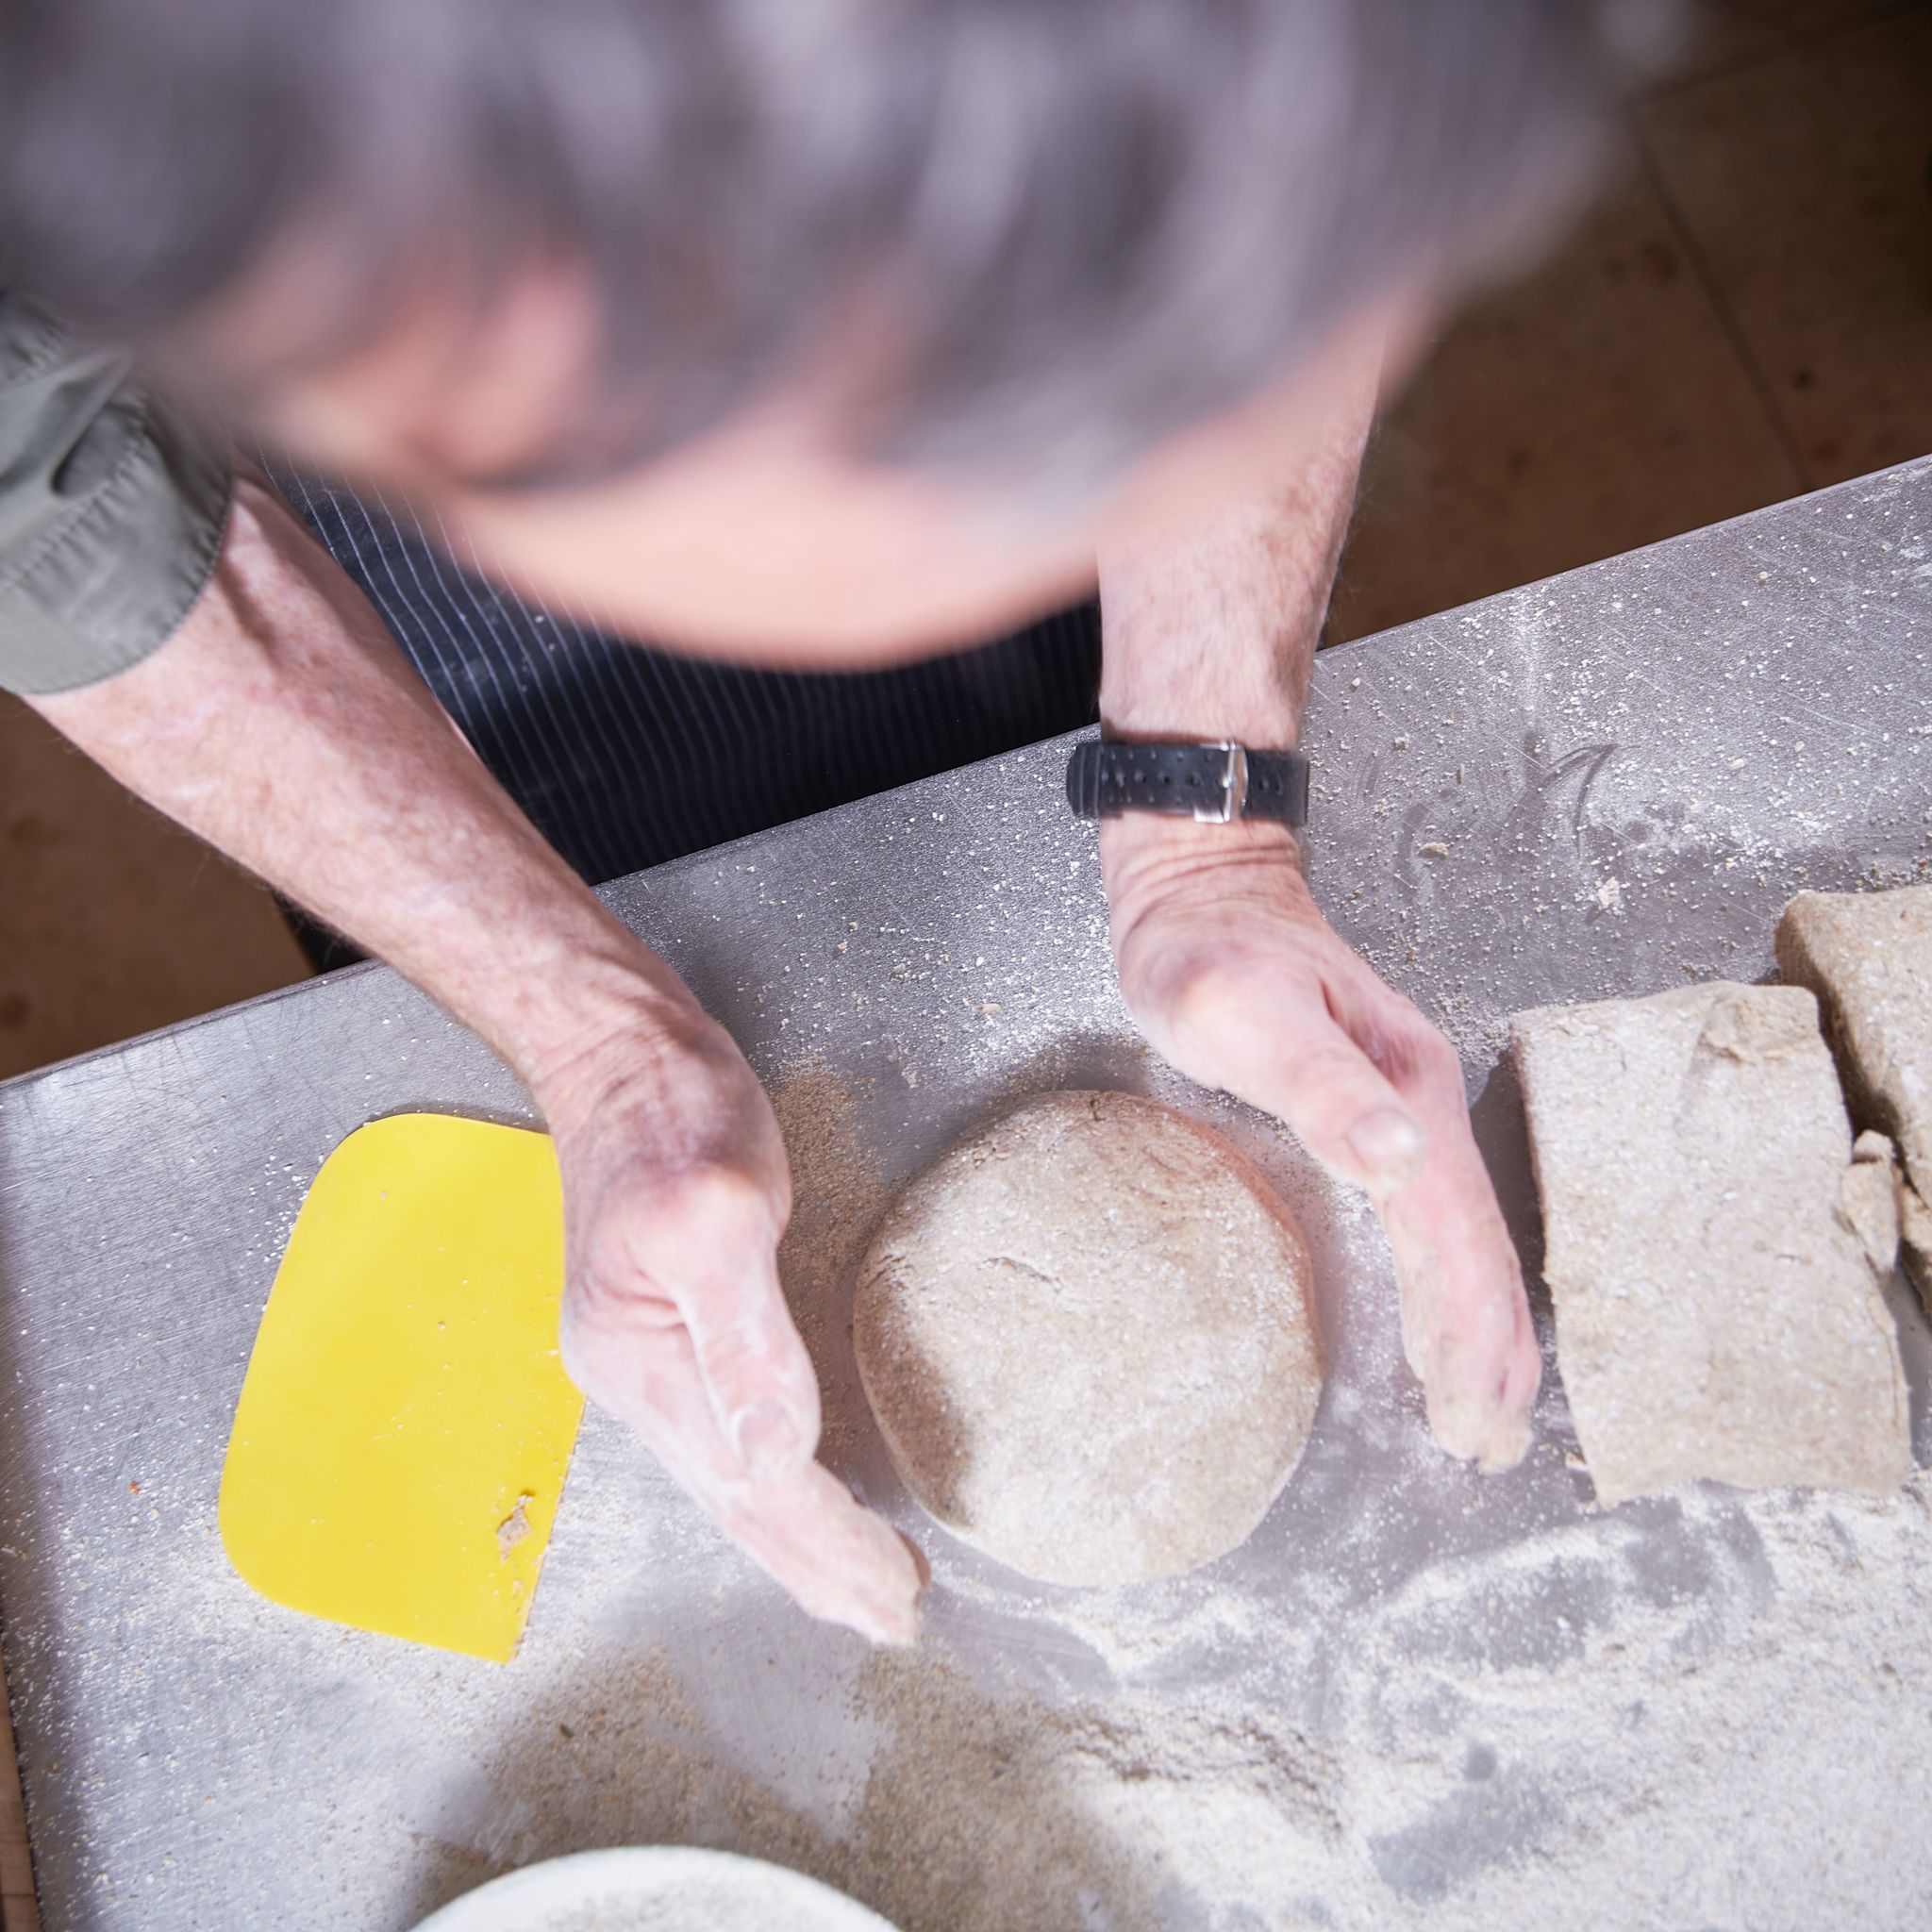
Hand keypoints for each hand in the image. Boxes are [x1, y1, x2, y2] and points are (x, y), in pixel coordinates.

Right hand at [532, 995, 925, 1641]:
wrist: (614, 1053)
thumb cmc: (666, 1115)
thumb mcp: (714, 1209)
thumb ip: (743, 1334)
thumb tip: (774, 1452)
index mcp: (647, 1364)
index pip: (755, 1488)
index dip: (828, 1548)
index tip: (894, 1598)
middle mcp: (638, 1377)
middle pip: (737, 1504)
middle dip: (815, 1569)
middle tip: (890, 1619)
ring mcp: (647, 1356)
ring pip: (731, 1477)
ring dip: (797, 1538)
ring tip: (857, 1584)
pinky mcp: (669, 1326)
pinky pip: (727, 1434)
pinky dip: (776, 1481)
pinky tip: (800, 1486)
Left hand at [1101, 815, 1538, 1470]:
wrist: (1201, 887)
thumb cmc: (1209, 950)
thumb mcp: (1246, 1014)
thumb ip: (1322, 1087)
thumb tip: (1402, 1159)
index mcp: (1406, 1089)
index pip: (1455, 1233)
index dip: (1472, 1327)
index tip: (1476, 1414)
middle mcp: (1421, 1100)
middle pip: (1474, 1244)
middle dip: (1488, 1348)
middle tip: (1486, 1443)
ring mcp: (1403, 1104)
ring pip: (1458, 1234)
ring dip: (1476, 1322)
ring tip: (1481, 1403)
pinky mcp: (1372, 1106)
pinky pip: (1426, 1214)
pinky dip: (1444, 1278)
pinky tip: (1438, 1309)